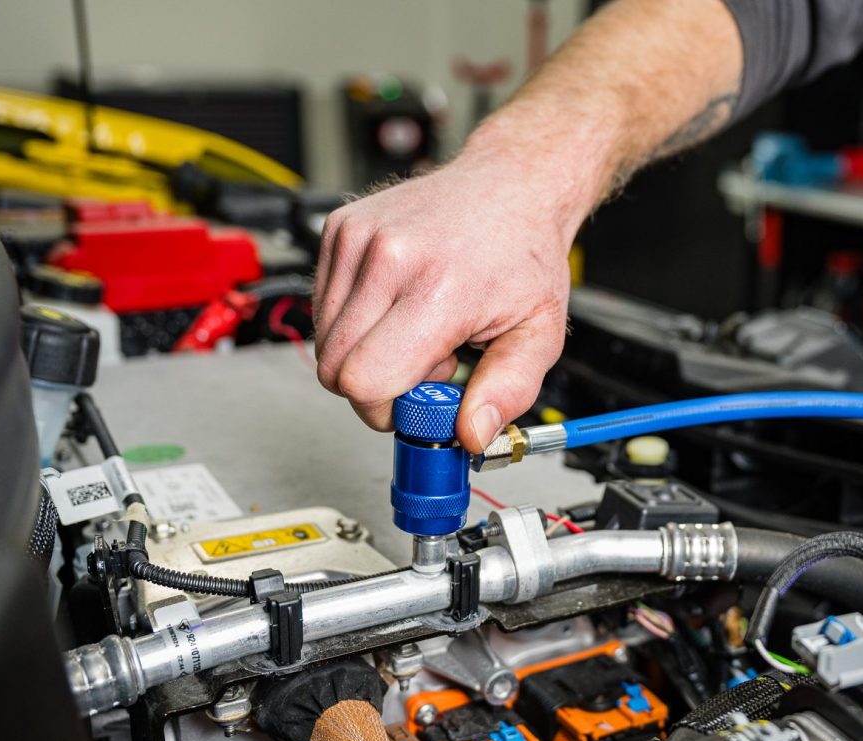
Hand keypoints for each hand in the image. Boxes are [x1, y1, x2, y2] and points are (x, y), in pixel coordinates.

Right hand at [312, 150, 576, 452]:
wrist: (511, 184)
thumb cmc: (524, 253)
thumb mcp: (539, 334)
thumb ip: (509, 391)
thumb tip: (471, 435)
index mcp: (438, 287)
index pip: (364, 380)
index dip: (387, 407)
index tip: (423, 398)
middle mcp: (388, 257)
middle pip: (335, 369)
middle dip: (377, 385)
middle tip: (429, 362)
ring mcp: (356, 238)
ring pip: (324, 342)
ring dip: (367, 352)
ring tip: (418, 327)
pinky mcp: (338, 228)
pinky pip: (322, 308)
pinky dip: (356, 322)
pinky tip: (399, 305)